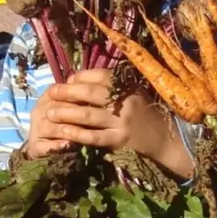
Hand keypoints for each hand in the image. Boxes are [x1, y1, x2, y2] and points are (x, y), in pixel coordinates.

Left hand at [24, 70, 192, 174]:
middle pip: (90, 94)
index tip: (66, 81)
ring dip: (66, 113)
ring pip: (88, 115)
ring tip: (50, 113)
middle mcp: (126, 102)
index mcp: (129, 86)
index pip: (100, 76)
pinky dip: (77, 133)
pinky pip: (94, 136)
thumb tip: (75, 79)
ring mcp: (122, 122)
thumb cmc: (145, 113)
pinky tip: (63, 131)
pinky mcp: (119, 141)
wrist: (167, 138)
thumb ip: (110, 85)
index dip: (80, 78)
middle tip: (51, 93)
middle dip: (67, 93)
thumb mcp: (133, 92)